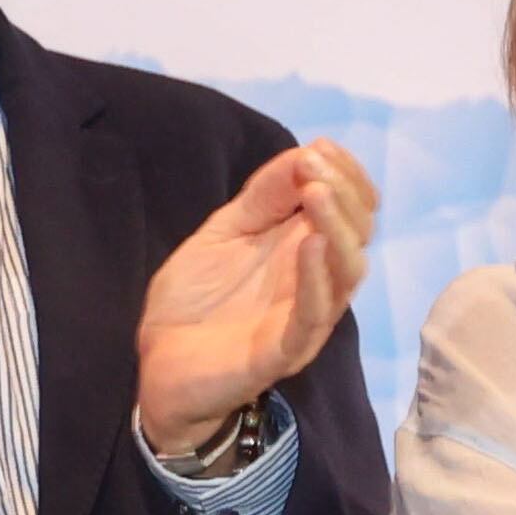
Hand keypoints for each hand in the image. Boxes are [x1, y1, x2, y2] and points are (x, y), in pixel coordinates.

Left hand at [138, 142, 372, 455]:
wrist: (158, 367)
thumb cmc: (193, 302)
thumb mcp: (223, 234)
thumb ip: (260, 199)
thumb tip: (303, 154)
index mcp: (301, 251)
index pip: (350, 209)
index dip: (345, 176)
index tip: (321, 147)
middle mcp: (314, 282)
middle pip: (358, 235)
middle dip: (344, 193)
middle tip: (315, 166)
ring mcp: (303, 318)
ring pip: (347, 273)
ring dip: (337, 227)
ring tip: (317, 193)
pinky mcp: (283, 351)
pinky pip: (313, 316)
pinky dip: (316, 279)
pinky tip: (307, 244)